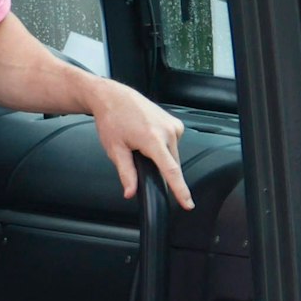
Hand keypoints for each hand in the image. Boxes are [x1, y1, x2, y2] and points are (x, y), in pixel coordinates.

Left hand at [90, 81, 193, 209]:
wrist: (113, 97)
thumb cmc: (112, 119)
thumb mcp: (115, 149)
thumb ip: (126, 173)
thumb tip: (131, 192)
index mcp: (153, 140)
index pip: (171, 171)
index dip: (180, 190)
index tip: (188, 204)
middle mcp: (168, 131)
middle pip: (171, 164)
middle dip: (158, 168)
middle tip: (136, 154)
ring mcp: (173, 125)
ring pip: (172, 154)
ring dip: (160, 156)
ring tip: (140, 141)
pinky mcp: (175, 122)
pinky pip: (172, 143)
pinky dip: (162, 146)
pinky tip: (148, 136)